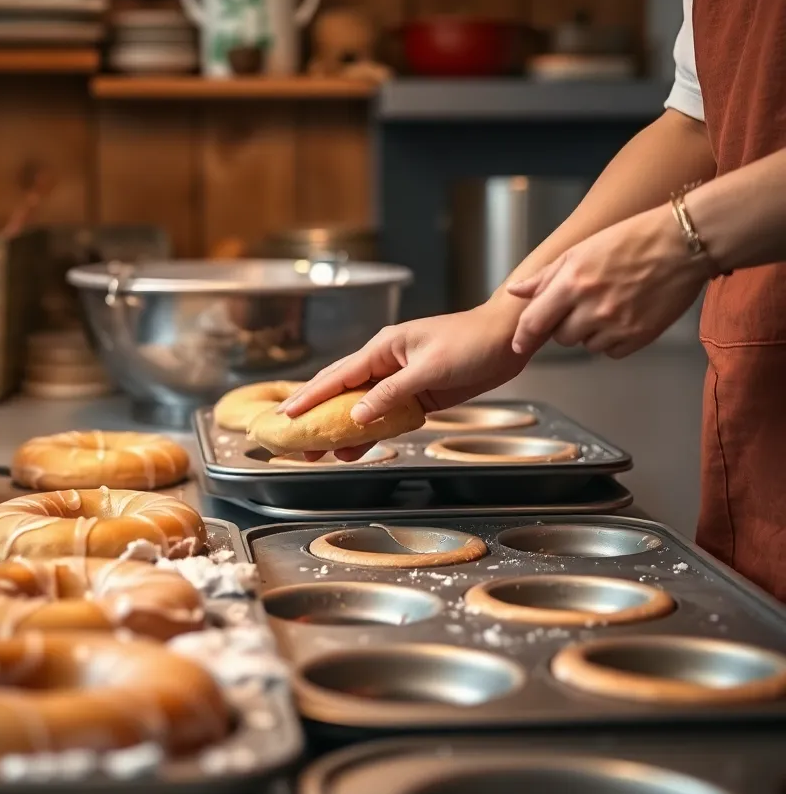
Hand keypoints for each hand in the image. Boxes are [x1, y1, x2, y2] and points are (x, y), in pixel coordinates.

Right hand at [278, 303, 528, 459]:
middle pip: (341, 392)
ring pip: (361, 407)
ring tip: (318, 453)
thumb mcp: (430, 369)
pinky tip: (355, 448)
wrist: (507, 340)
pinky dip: (369, 431)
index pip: (338, 376)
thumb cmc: (471, 343)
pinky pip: (384, 414)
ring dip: (341, 429)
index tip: (286, 415)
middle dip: (316, 416)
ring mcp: (399, 379)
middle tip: (293, 440)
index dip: (309, 397)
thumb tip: (359, 415)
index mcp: (384, 348)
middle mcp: (386, 362)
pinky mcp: (415, 394)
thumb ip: (392, 393)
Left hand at [507, 204, 708, 358]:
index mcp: (572, 283)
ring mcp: (617, 324)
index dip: (523, 336)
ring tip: (608, 306)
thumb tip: (516, 291)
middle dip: (565, 325)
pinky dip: (613, 340)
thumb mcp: (580, 251)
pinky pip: (612, 352)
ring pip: (586, 345)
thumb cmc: (629, 240)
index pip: (534, 322)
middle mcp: (591, 307)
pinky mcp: (640, 336)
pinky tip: (624, 317)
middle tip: (583, 304)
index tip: (519, 344)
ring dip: (590, 332)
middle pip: (561, 337)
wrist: (682, 243)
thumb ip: (545, 276)